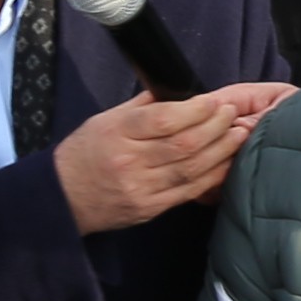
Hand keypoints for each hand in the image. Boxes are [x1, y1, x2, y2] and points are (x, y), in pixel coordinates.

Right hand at [51, 81, 288, 235]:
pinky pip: (188, 191)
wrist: (62, 198)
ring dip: (221, 151)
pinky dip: (212, 177)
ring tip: (238, 134)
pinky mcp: (149, 209)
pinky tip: (226, 163)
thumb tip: (178, 91)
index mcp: (116, 133)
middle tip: (232, 114)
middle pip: (183, 144)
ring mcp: (140, 188)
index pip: (162, 120)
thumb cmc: (84, 153)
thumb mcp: (105, 119)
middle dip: (215, 127)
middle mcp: (129, 162)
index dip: (195, 110)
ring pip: (190, 169)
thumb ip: (141, 106)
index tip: (214, 101)